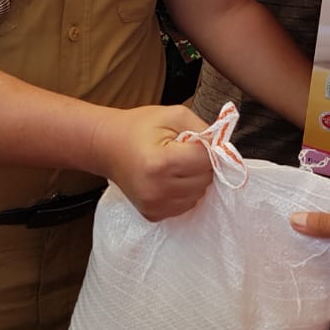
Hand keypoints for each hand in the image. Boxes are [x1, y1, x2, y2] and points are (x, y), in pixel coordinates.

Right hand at [89, 104, 213, 221]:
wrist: (106, 146)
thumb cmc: (139, 126)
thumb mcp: (173, 115)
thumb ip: (203, 128)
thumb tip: (223, 146)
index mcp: (162, 162)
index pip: (207, 160)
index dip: (208, 148)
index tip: (196, 140)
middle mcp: (158, 189)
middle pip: (205, 180)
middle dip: (202, 164)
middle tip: (184, 151)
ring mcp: (154, 205)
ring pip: (198, 195)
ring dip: (195, 179)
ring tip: (176, 164)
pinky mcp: (152, 215)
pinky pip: (185, 205)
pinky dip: (185, 192)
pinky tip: (169, 178)